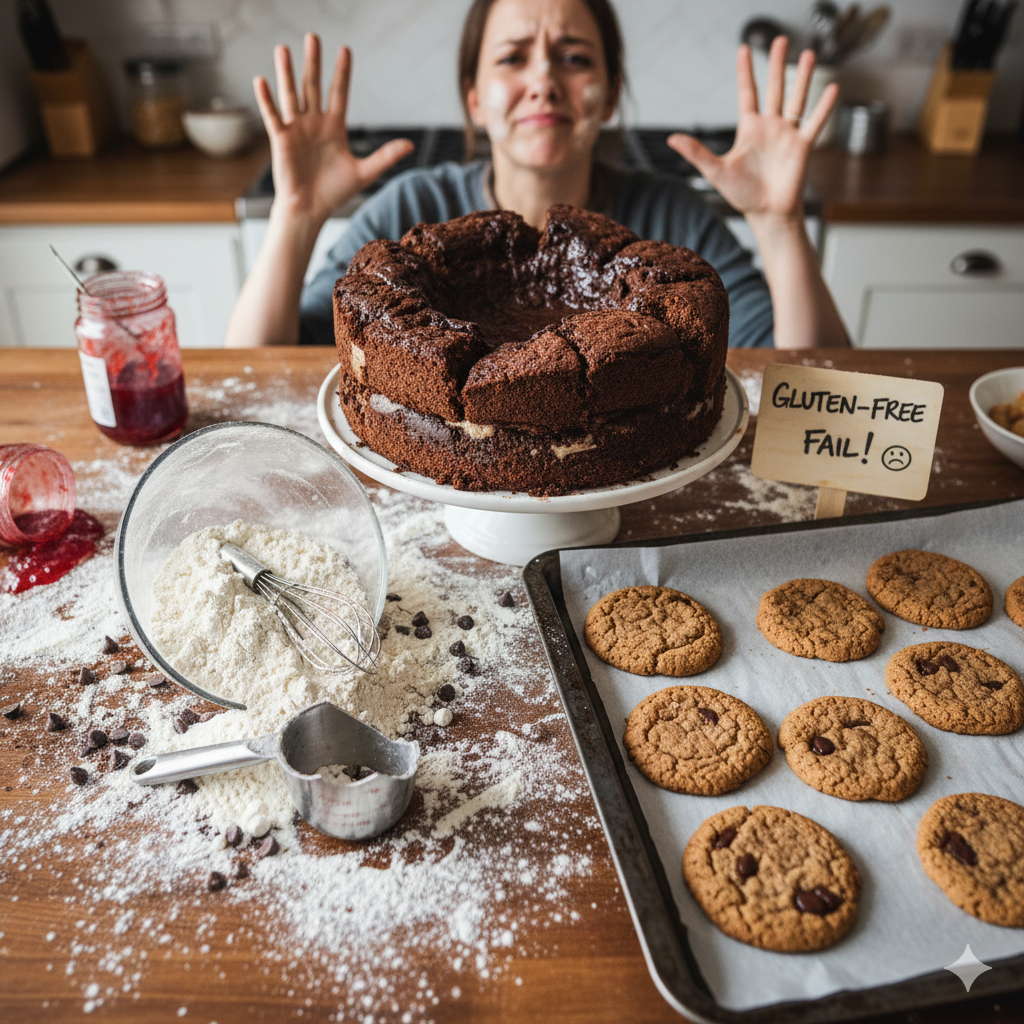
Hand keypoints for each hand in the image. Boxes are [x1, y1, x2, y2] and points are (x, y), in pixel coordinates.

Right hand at [253, 34, 413, 224]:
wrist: (311, 210)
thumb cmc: (335, 192)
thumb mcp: (364, 173)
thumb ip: (385, 156)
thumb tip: (410, 145)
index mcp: (334, 127)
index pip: (339, 93)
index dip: (342, 73)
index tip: (345, 50)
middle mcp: (314, 123)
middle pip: (313, 86)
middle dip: (314, 62)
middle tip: (313, 37)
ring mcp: (296, 129)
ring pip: (291, 95)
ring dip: (287, 73)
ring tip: (283, 48)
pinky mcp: (281, 140)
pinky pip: (273, 116)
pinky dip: (267, 100)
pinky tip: (261, 81)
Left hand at [666, 36, 836, 221]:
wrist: (766, 214)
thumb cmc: (742, 195)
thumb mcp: (715, 171)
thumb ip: (696, 152)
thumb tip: (671, 139)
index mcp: (749, 129)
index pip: (748, 93)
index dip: (745, 71)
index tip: (743, 48)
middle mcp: (770, 126)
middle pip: (775, 88)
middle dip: (777, 64)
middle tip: (780, 39)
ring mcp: (788, 134)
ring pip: (796, 99)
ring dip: (802, 77)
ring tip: (808, 54)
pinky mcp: (802, 146)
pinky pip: (815, 122)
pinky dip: (824, 107)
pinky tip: (833, 88)